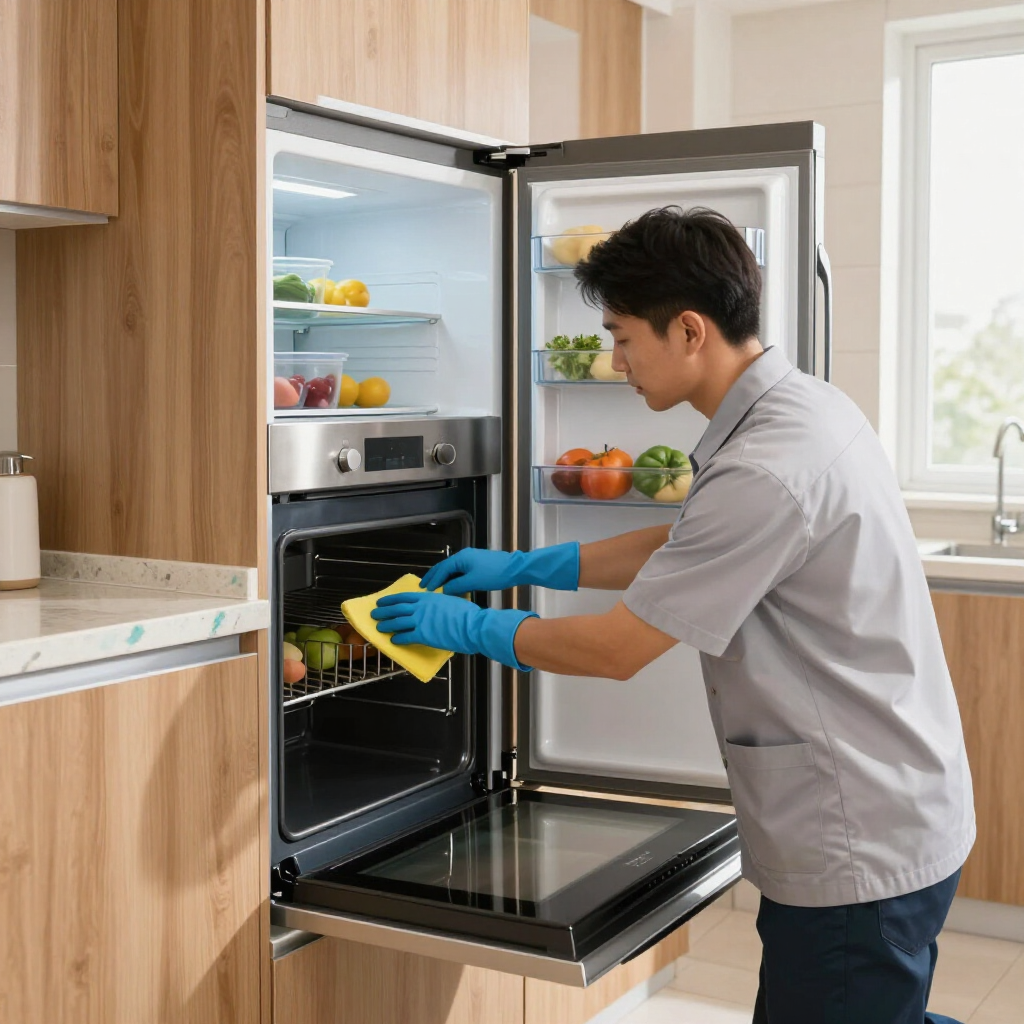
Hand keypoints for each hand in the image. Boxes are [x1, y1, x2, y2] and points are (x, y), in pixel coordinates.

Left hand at [371, 591, 536, 669]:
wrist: (473, 626)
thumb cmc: (468, 615)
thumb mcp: (452, 601)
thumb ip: (441, 603)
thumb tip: (438, 605)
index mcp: (429, 598)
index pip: (404, 597)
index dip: (391, 599)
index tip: (382, 601)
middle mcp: (422, 607)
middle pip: (397, 609)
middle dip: (384, 611)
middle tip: (374, 614)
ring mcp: (421, 621)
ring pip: (398, 622)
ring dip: (387, 625)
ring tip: (379, 628)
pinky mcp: (423, 635)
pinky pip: (406, 637)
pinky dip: (398, 639)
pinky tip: (394, 641)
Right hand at [420, 549, 519, 594]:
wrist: (515, 568)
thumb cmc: (494, 574)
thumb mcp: (473, 581)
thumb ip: (456, 586)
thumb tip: (444, 590)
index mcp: (461, 558)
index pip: (442, 569)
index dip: (433, 580)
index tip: (425, 589)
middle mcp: (464, 556)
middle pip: (445, 567)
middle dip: (434, 576)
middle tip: (423, 585)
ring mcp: (471, 559)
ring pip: (452, 569)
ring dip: (443, 577)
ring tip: (434, 586)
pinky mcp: (477, 564)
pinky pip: (460, 570)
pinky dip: (452, 577)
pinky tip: (451, 585)